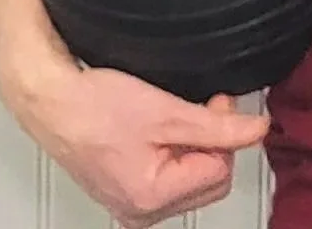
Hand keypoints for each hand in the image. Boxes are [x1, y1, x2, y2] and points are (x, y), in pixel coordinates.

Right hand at [8, 57, 268, 227]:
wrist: (53, 99)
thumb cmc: (95, 107)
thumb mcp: (168, 112)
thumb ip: (218, 126)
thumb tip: (257, 131)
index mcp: (151, 200)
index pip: (220, 171)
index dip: (226, 133)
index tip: (218, 103)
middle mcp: (140, 212)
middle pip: (208, 181)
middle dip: (213, 142)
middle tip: (206, 107)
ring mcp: (130, 203)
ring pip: (190, 179)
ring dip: (195, 145)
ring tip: (178, 115)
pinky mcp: (125, 189)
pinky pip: (168, 176)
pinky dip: (175, 151)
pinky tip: (162, 127)